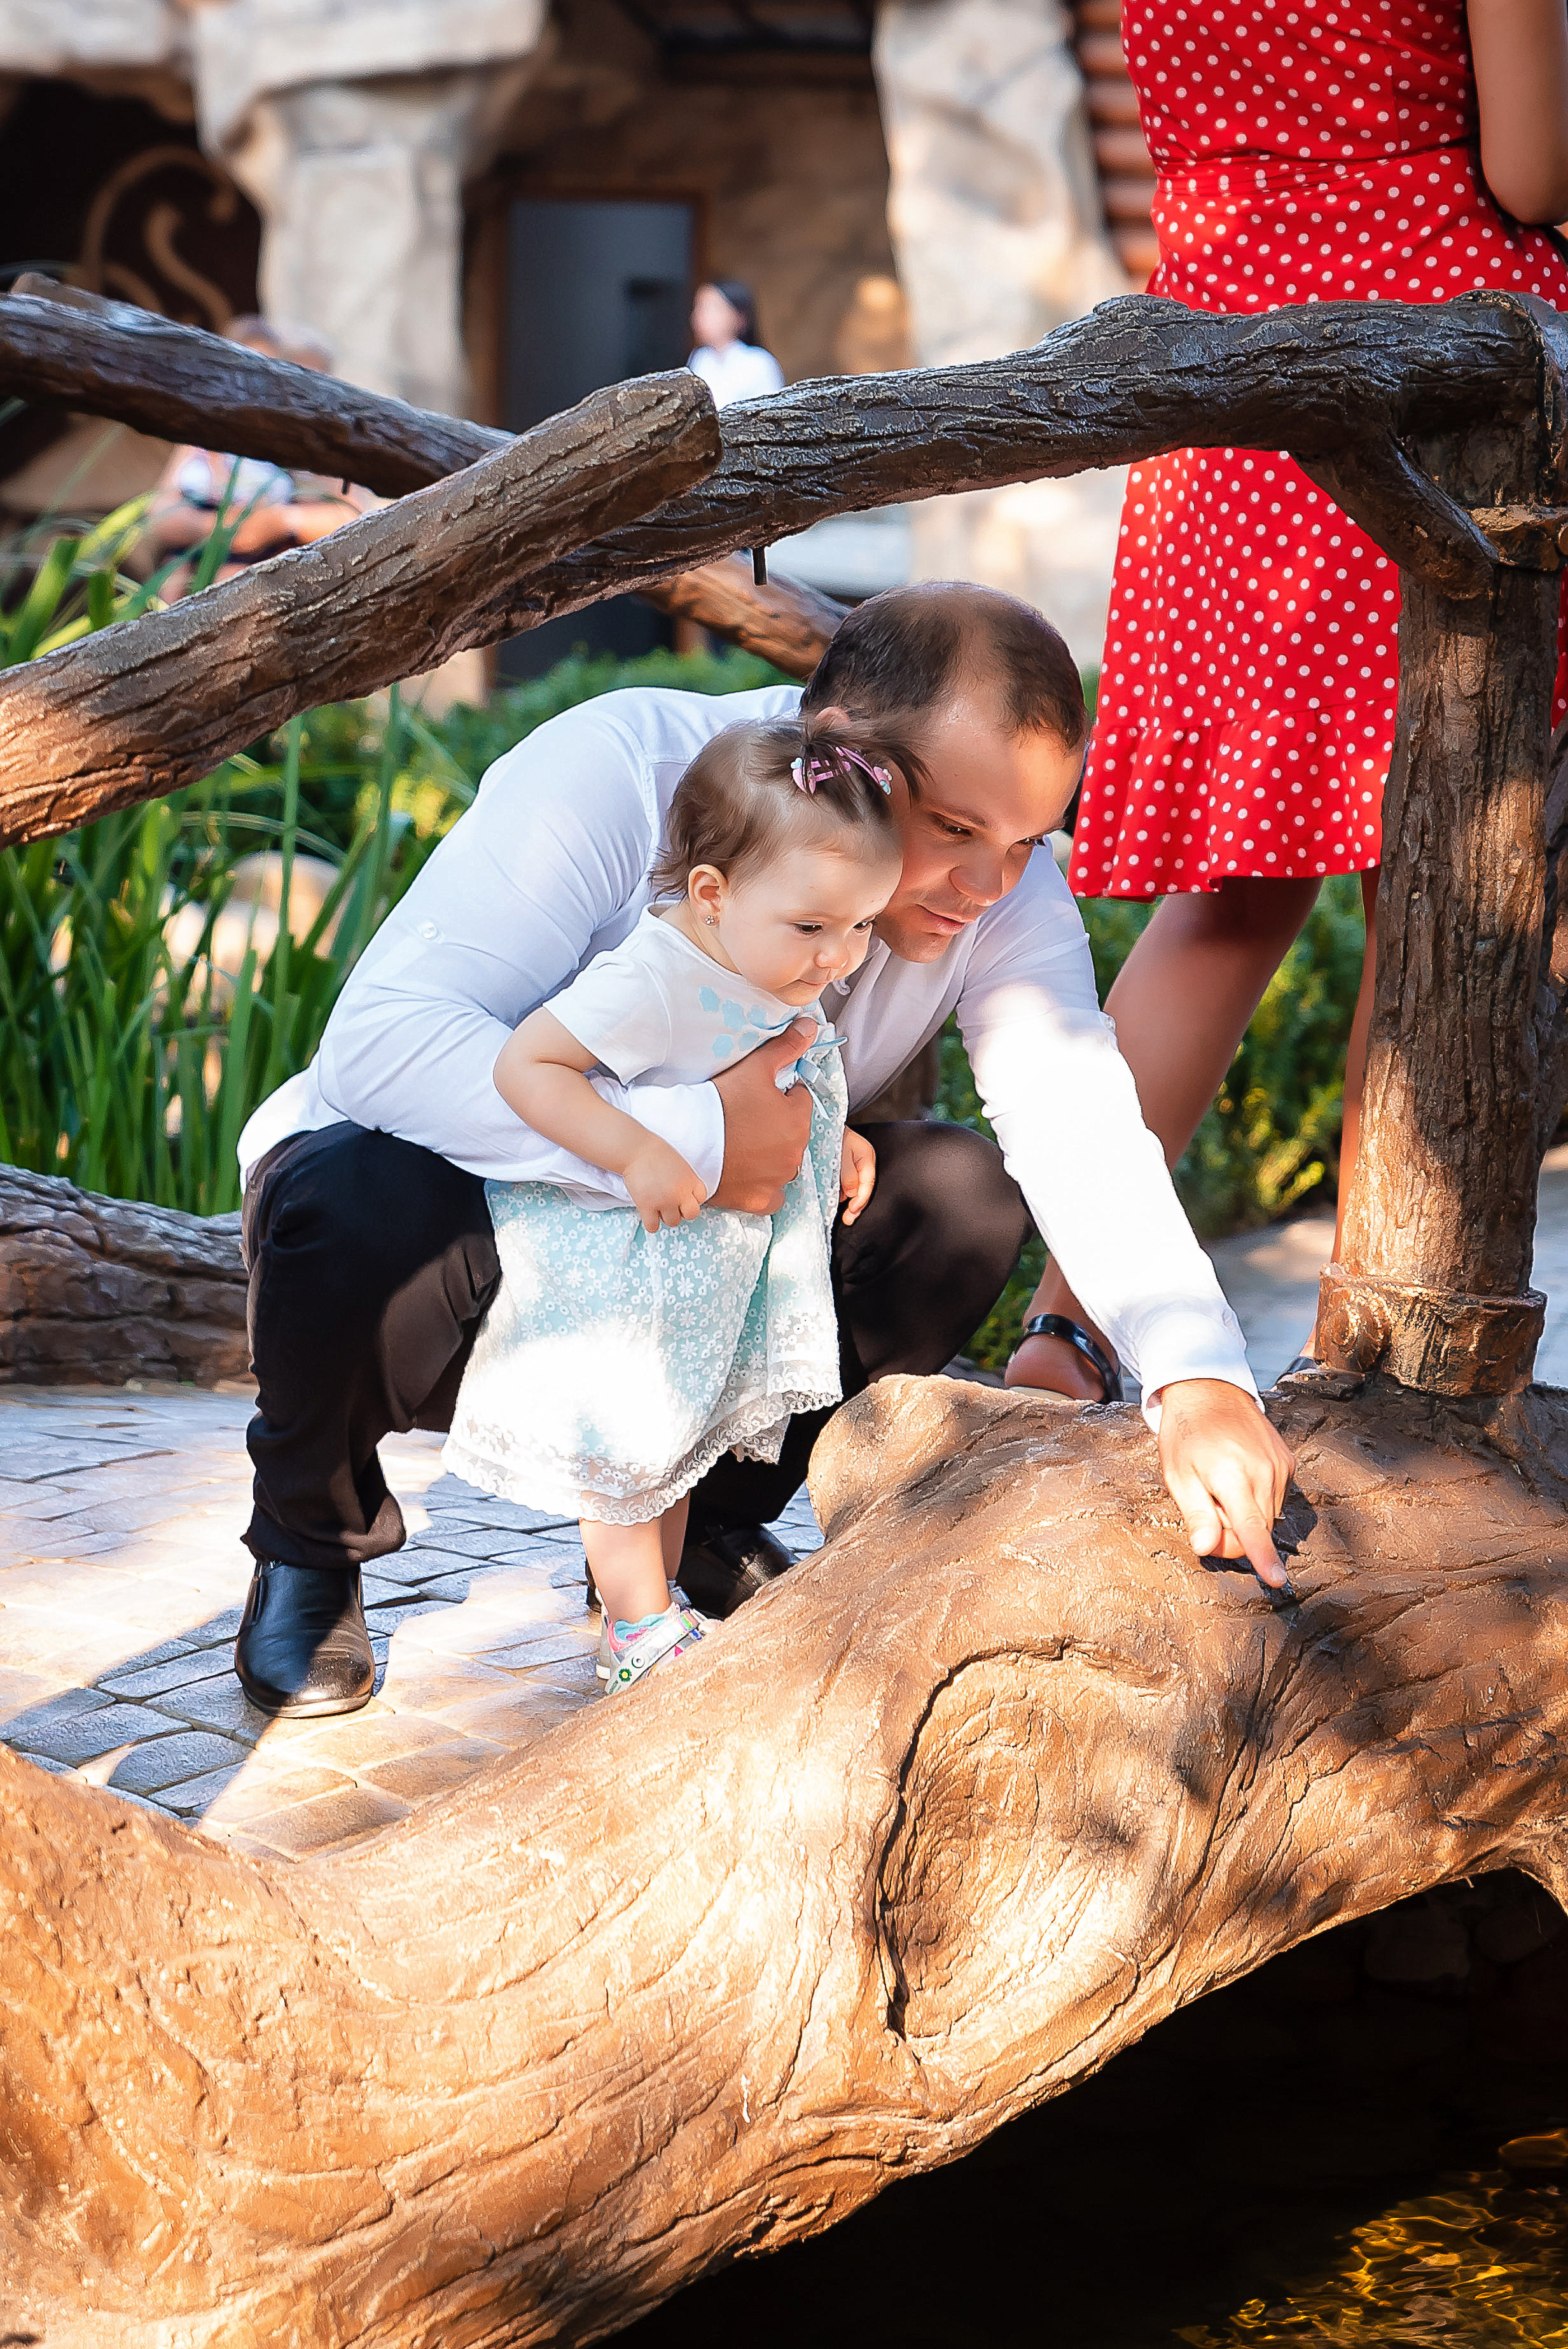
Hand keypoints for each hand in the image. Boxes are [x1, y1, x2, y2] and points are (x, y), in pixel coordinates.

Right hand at [623, 1137, 706, 1233]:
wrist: (636, 1150)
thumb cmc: (657, 1153)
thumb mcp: (680, 1164)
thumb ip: (686, 1180)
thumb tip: (684, 1196)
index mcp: (690, 1180)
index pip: (701, 1198)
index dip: (691, 1197)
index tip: (682, 1194)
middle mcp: (680, 1193)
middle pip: (691, 1214)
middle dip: (682, 1211)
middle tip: (671, 1203)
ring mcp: (664, 1201)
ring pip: (673, 1222)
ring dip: (666, 1216)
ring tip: (657, 1205)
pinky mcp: (646, 1206)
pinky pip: (653, 1227)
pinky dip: (651, 1223)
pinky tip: (648, 1213)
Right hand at [708, 1020, 814, 1212]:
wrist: (684, 1142)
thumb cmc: (719, 1103)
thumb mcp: (753, 1067)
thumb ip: (785, 1047)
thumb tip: (812, 1026)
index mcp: (798, 1119)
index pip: (798, 1101)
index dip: (777, 1097)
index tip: (754, 1098)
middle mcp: (795, 1153)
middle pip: (791, 1133)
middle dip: (775, 1127)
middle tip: (744, 1121)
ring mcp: (778, 1180)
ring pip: (782, 1163)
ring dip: (769, 1155)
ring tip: (741, 1144)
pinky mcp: (760, 1201)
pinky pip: (772, 1195)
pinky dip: (762, 1185)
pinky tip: (745, 1172)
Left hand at [839, 1127, 876, 1224]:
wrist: (818, 1124)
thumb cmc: (830, 1135)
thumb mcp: (840, 1152)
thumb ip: (847, 1172)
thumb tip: (851, 1193)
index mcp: (866, 1156)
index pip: (868, 1183)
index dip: (861, 1200)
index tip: (852, 1211)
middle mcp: (862, 1163)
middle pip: (862, 1190)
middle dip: (855, 1206)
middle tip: (848, 1219)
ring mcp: (853, 1168)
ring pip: (853, 1190)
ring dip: (846, 1201)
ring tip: (840, 1212)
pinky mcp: (843, 1171)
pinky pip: (845, 1186)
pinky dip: (840, 1195)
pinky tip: (833, 1201)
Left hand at [1156, 1379, 1295, 1589]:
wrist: (1210, 1391)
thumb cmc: (1187, 1434)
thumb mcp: (1178, 1475)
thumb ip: (1196, 1514)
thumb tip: (1207, 1549)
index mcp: (1232, 1475)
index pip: (1252, 1527)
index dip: (1263, 1557)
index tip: (1277, 1580)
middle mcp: (1264, 1471)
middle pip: (1256, 1530)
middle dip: (1231, 1533)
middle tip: (1207, 1505)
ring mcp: (1280, 1466)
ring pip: (1266, 1516)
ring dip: (1244, 1515)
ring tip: (1221, 1486)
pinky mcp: (1288, 1462)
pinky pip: (1275, 1498)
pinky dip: (1256, 1499)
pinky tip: (1238, 1478)